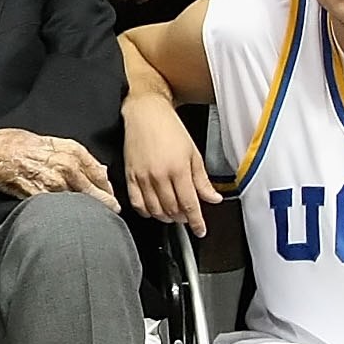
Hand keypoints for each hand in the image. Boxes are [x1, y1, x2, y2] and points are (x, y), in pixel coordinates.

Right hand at [0, 129, 119, 207]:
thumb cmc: (11, 143)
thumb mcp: (45, 139)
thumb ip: (70, 152)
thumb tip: (93, 166)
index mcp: (66, 149)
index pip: (96, 169)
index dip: (105, 183)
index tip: (109, 192)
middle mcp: (63, 166)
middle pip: (93, 189)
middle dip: (104, 201)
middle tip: (111, 210)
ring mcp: (52, 184)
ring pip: (79, 201)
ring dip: (88, 209)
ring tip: (94, 217)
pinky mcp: (39, 198)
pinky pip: (58, 208)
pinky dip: (66, 214)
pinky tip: (70, 220)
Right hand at [125, 96, 221, 233]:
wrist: (145, 113)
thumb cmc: (169, 128)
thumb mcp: (193, 153)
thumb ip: (202, 180)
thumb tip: (213, 197)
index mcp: (178, 169)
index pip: (190, 205)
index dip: (196, 222)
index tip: (200, 230)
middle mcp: (159, 176)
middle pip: (172, 210)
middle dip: (182, 218)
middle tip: (187, 217)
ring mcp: (143, 177)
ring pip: (155, 210)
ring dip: (165, 217)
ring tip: (172, 214)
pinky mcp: (130, 176)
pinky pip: (136, 203)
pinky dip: (146, 212)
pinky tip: (153, 210)